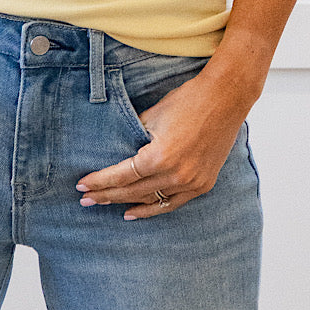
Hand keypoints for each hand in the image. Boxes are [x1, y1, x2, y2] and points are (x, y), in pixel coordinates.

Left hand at [76, 67, 249, 219]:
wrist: (226, 97)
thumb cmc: (188, 100)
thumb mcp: (153, 115)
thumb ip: (134, 136)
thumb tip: (116, 149)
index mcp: (160, 156)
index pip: (122, 175)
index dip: (100, 181)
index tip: (82, 185)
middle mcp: (176, 174)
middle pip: (133, 191)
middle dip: (106, 195)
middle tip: (86, 199)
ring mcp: (192, 182)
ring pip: (151, 200)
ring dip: (126, 203)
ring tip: (103, 204)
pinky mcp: (203, 184)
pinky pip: (173, 202)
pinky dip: (153, 208)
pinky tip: (133, 211)